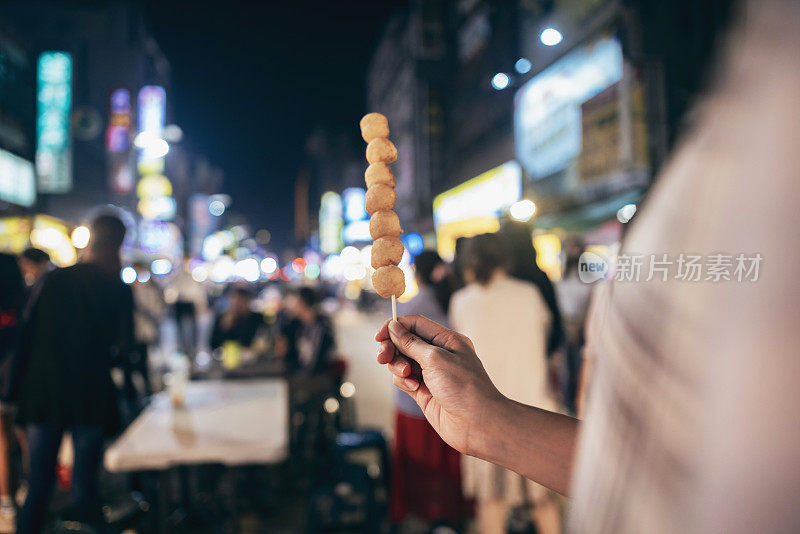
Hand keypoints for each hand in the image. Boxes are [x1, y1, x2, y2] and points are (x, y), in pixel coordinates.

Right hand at [376, 315, 505, 457]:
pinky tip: (413, 387)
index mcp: (446, 340)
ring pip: (402, 362)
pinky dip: (403, 381)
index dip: (396, 326)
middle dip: (392, 348)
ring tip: (407, 375)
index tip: (380, 336)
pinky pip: (404, 380)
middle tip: (383, 357)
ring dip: (398, 366)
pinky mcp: (424, 391)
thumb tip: (394, 327)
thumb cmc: (464, 388)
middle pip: (405, 342)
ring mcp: (431, 374)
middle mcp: (438, 355)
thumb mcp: (435, 358)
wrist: (477, 424)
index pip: (415, 324)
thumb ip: (411, 342)